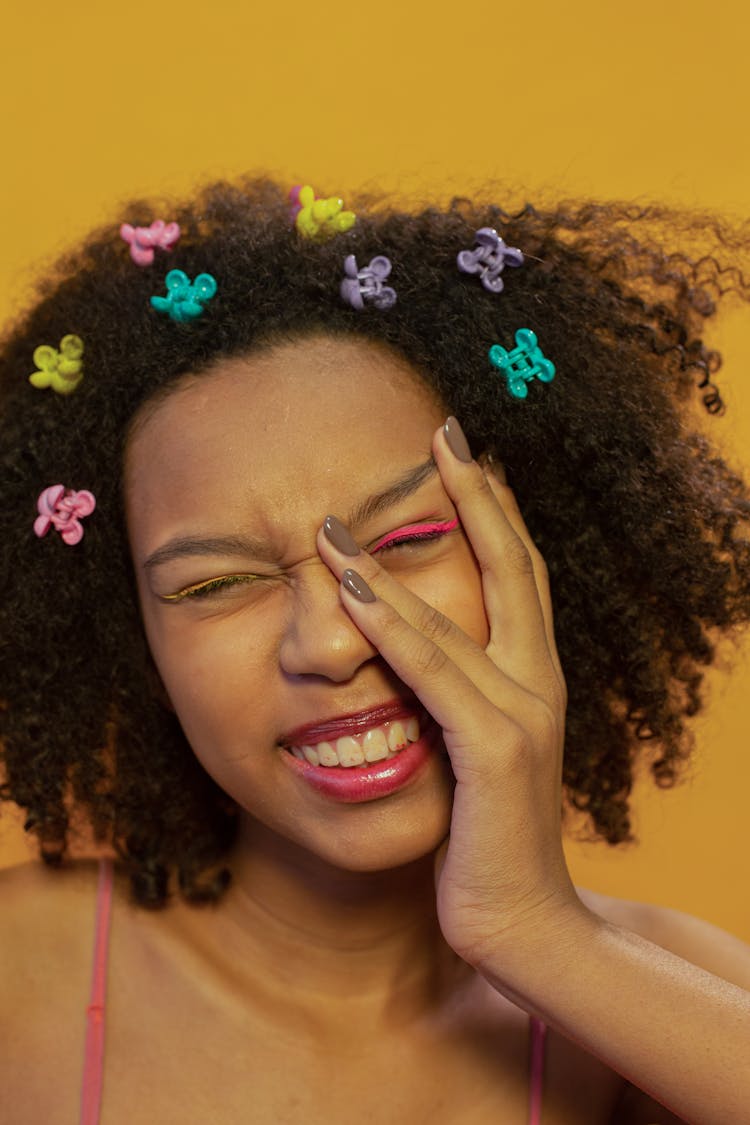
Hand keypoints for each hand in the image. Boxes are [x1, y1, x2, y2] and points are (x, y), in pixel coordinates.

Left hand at [316, 417, 579, 969]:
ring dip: (397, 559)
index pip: (519, 574)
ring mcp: (523, 715)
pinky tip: (354, 591)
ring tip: (342, 517)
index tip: (462, 456)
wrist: (524, 923)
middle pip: (513, 566)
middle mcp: (539, 682)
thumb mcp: (471, 753)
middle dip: (477, 495)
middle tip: (445, 431)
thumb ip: (452, 700)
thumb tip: (408, 657)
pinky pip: (438, 677)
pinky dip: (395, 629)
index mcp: (534, 676)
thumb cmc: (487, 837)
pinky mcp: (496, 753)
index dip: (495, 511)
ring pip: (462, 613)